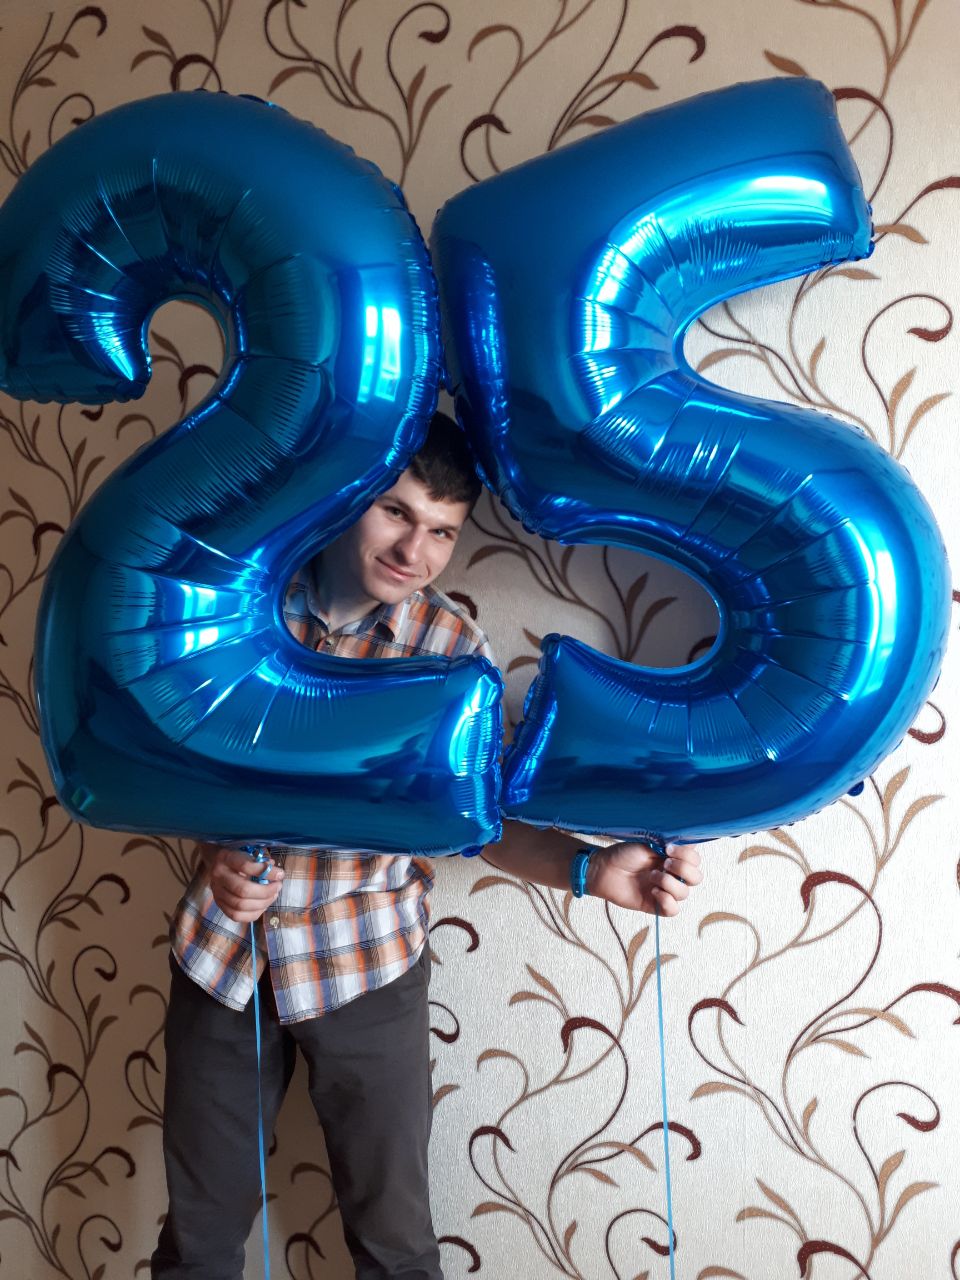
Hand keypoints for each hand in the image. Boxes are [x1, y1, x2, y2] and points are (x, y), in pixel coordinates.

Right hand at [197, 843, 284, 923]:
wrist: (215, 859)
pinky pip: (235, 916)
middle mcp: (219, 875)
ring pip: (240, 905)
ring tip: (273, 896)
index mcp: (226, 858)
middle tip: (278, 887)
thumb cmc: (236, 855)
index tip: (280, 874)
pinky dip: (253, 914)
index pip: (246, 866)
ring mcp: (216, 891)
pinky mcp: (218, 903)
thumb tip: (277, 874)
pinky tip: (263, 906)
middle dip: (265, 892)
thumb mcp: (247, 851)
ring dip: (261, 903)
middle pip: (243, 890)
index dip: (265, 872)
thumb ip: (261, 861)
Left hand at [585, 842, 701, 915]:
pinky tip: (653, 892)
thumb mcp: (647, 843)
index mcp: (673, 858)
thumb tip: (687, 842)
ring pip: (685, 894)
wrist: (604, 869)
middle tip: (665, 863)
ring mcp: (665, 891)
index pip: (695, 859)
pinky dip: (667, 901)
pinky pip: (674, 910)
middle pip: (696, 878)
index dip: (688, 855)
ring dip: (670, 883)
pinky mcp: (656, 905)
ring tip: (651, 876)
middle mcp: (672, 875)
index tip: (669, 848)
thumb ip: (668, 845)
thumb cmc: (623, 854)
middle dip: (683, 869)